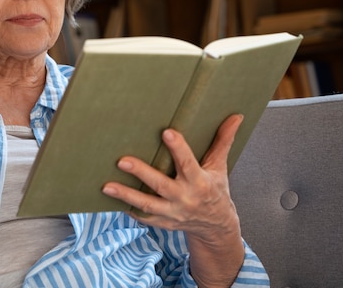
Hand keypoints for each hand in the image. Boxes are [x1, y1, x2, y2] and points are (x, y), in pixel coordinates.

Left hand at [102, 114, 244, 286]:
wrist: (216, 226)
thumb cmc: (215, 189)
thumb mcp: (220, 166)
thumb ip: (223, 141)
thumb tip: (236, 116)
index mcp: (200, 182)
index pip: (188, 163)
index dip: (178, 148)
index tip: (166, 132)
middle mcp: (185, 198)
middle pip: (161, 185)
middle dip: (142, 173)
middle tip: (122, 161)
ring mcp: (173, 213)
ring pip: (147, 205)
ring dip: (126, 195)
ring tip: (106, 186)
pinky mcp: (163, 223)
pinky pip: (144, 218)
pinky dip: (129, 211)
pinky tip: (113, 201)